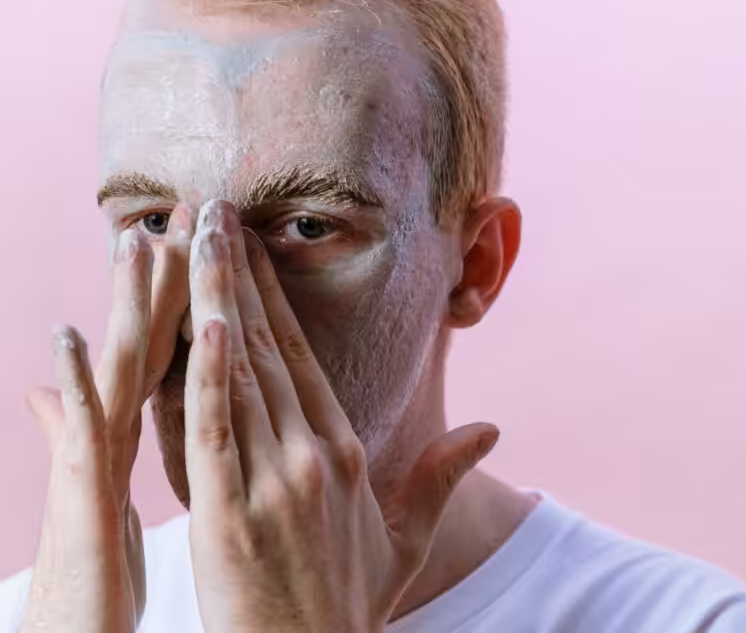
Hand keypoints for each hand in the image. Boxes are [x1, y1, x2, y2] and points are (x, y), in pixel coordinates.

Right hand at [19, 204, 196, 632]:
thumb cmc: (119, 576)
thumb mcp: (143, 504)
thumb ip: (124, 442)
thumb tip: (96, 398)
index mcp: (147, 433)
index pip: (184, 351)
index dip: (201, 298)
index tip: (222, 244)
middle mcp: (115, 437)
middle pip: (158, 344)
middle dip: (175, 278)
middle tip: (187, 211)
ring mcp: (93, 465)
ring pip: (115, 371)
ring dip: (124, 306)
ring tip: (135, 241)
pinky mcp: (76, 503)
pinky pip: (86, 441)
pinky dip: (79, 388)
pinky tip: (72, 341)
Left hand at [183, 200, 499, 632]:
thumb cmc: (351, 603)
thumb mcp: (405, 540)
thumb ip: (442, 476)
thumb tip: (492, 428)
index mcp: (344, 451)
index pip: (301, 356)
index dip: (272, 296)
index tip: (251, 247)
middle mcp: (312, 454)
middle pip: (266, 348)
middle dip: (235, 274)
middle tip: (211, 211)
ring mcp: (275, 481)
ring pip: (239, 375)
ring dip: (214, 302)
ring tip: (193, 239)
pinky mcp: (231, 514)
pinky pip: (218, 432)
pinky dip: (207, 377)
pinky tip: (202, 326)